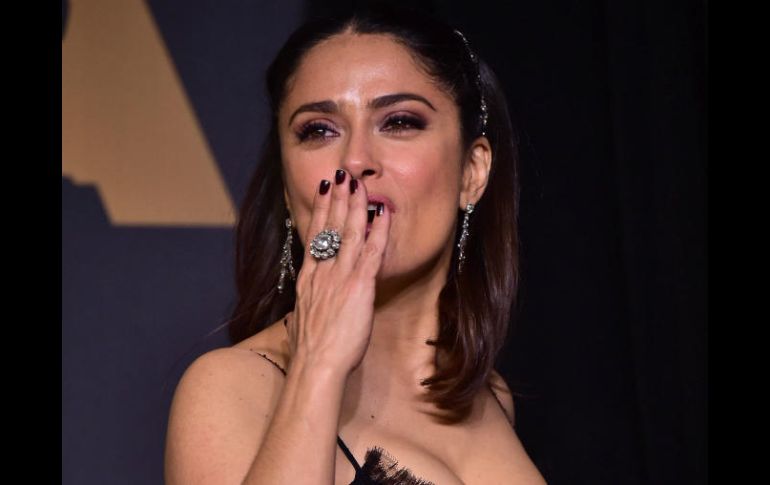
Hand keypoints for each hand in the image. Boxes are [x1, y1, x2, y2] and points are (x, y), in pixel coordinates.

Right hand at [285, 170, 390, 375]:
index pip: (314, 236)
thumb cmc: (310, 353)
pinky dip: (378, 230)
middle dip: (336, 199)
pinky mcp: (358, 287)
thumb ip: (306, 308)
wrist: (315, 367)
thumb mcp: (302, 323)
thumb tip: (303, 310)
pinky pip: (371, 252)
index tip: (324, 191)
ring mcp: (339, 277)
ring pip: (348, 232)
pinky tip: (383, 214)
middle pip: (329, 227)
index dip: (320, 211)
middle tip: (340, 176)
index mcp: (308, 280)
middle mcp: (321, 272)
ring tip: (357, 183)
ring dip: (354, 205)